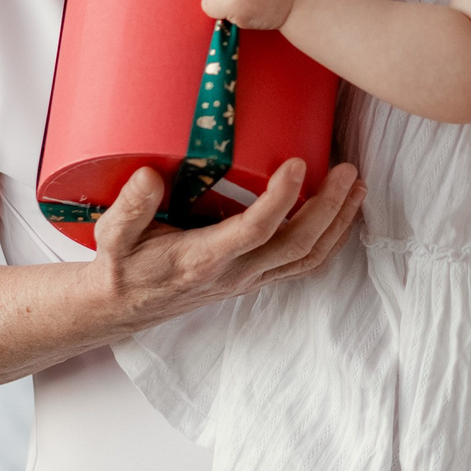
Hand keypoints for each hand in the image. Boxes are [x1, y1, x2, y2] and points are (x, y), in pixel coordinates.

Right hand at [88, 159, 365, 339]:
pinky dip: (328, 239)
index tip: (298, 163)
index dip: (281, 199)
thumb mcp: (113, 234)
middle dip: (329, 208)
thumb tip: (150, 175)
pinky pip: (302, 263)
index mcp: (203, 259)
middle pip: (296, 245)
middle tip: (347, 169)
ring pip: (307, 258)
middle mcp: (234, 273)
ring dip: (338, 223)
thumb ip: (130, 206)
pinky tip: (340, 213)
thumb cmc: (122, 265)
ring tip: (357, 187)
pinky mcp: (255, 278)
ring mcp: (249, 279)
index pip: (255, 231)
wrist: (123, 306)